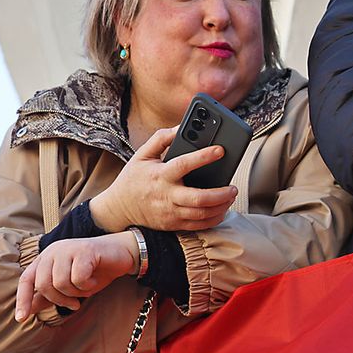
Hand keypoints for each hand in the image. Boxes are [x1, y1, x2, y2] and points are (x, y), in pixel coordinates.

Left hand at [15, 233, 137, 321]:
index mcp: (46, 258)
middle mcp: (53, 251)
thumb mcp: (69, 286)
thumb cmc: (95, 270)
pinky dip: (88, 285)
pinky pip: (79, 278)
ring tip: (87, 287)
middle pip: (44, 284)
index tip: (21, 318)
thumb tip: (28, 310)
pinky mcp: (84, 251)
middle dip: (60, 299)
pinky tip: (95, 279)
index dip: (23, 299)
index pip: (27, 279)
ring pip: (61, 283)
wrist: (122, 254)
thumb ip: (48, 296)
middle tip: (75, 303)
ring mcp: (68, 249)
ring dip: (77, 292)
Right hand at [88, 127, 236, 231]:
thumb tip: (180, 127)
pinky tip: (223, 208)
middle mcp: (166, 195)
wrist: (118, 208)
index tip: (220, 150)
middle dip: (221, 193)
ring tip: (231, 195)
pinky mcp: (173, 225)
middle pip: (199, 198)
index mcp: (160, 175)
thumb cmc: (134, 178)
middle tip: (233, 186)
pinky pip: (199, 225)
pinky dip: (215, 218)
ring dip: (222, 205)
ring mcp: (170, 212)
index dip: (203, 156)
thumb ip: (161, 139)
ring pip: (202, 214)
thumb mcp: (142, 154)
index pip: (184, 164)